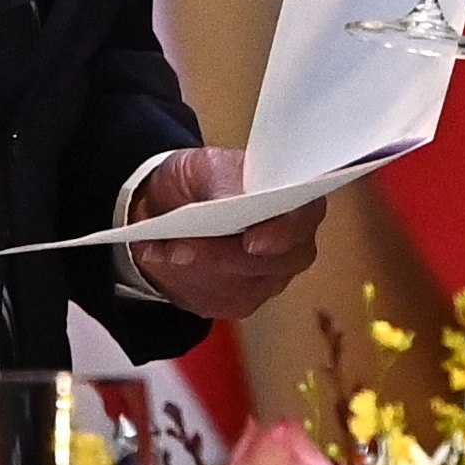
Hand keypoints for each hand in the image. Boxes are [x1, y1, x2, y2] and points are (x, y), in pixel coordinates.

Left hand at [127, 147, 324, 317]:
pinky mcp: (242, 300)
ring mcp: (270, 278)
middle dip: (221, 257)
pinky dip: (182, 281)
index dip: (282, 233)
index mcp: (296, 201)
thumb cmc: (202, 180)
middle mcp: (293, 245)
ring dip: (195, 270)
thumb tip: (231, 202)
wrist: (174, 205)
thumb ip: (224, 181)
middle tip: (181, 248)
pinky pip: (215, 300)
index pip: (305, 219)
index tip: (250, 241)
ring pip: (239, 286)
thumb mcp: (208, 165)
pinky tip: (159, 260)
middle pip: (271, 264)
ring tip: (160, 250)